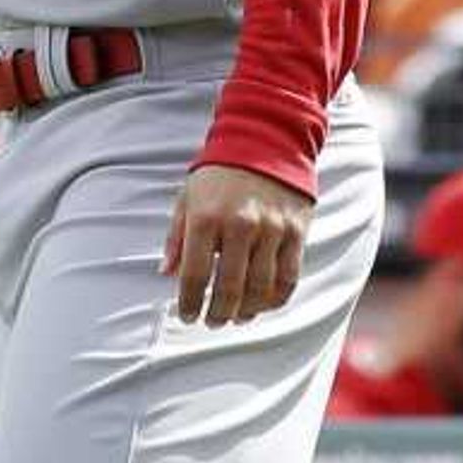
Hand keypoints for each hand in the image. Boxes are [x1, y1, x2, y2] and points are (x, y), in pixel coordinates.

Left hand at [162, 164, 310, 327]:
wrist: (266, 140)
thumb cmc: (219, 174)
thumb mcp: (188, 198)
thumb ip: (176, 237)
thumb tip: (166, 274)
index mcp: (206, 218)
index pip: (195, 275)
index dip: (189, 303)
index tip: (187, 316)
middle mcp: (240, 225)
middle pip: (229, 288)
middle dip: (218, 313)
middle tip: (212, 322)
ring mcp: (271, 229)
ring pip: (261, 288)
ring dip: (247, 311)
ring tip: (236, 318)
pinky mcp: (296, 231)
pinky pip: (289, 277)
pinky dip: (276, 298)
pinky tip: (264, 305)